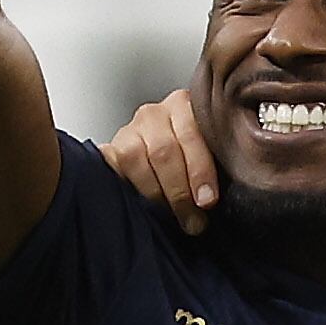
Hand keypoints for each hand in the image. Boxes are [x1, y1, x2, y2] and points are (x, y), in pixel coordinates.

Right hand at [97, 89, 214, 231]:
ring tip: (169, 215)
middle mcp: (155, 113)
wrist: (166, 159)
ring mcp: (130, 129)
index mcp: (185, 106)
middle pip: (163, 150)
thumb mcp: (210, 154)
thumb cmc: (192, 159)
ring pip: (135, 157)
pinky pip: (111, 164)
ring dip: (154, 193)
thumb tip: (215, 198)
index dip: (200, 170)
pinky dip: (124, 184)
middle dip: (179, 190)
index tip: (207, 200)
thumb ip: (214, 164)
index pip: (191, 134)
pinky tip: (139, 202)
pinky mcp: (110, 148)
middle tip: (191, 218)